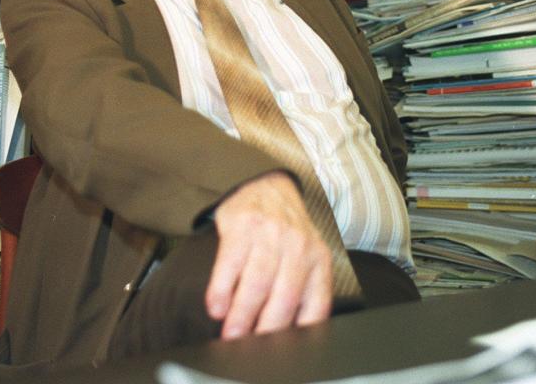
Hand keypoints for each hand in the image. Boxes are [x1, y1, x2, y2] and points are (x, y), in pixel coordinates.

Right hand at [206, 171, 332, 339]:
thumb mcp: (306, 256)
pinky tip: (216, 306)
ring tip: (229, 333)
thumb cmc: (284, 231)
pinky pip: (230, 264)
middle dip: (262, 329)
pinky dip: (221, 289)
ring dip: (240, 314)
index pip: (314, 304)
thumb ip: (304, 289)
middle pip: (282, 297)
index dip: (297, 332)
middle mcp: (298, 246)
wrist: (265, 185)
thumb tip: (291, 334)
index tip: (279, 349)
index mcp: (318, 260)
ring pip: (256, 283)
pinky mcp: (243, 225)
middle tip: (246, 346)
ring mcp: (270, 234)